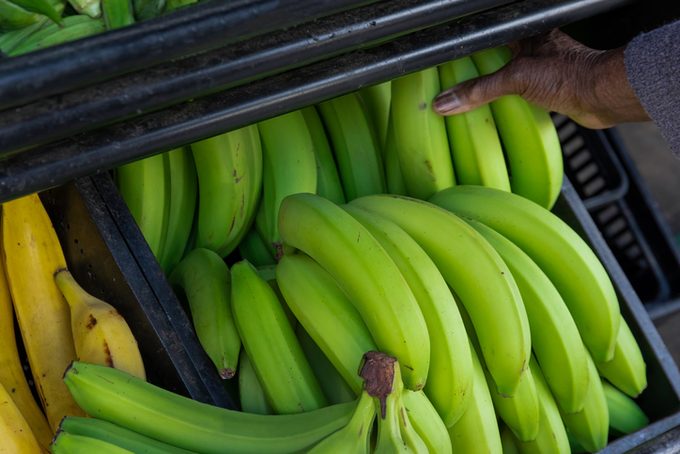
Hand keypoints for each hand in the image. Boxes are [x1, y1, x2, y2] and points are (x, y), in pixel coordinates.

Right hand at [433, 29, 648, 128]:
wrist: (601, 96)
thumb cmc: (571, 75)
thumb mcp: (515, 79)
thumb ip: (480, 90)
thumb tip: (447, 101)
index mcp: (526, 35)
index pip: (489, 35)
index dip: (470, 45)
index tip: (450, 59)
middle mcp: (534, 48)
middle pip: (496, 56)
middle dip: (478, 68)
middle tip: (457, 79)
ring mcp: (542, 69)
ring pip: (508, 75)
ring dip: (493, 86)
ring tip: (473, 97)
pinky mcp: (548, 89)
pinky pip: (519, 94)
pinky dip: (507, 102)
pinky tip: (499, 110)